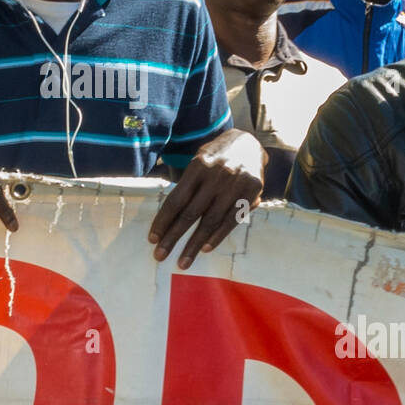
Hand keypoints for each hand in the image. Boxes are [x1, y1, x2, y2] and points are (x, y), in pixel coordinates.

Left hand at [149, 129, 263, 269]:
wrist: (249, 143)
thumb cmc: (216, 157)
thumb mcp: (198, 161)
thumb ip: (187, 185)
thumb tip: (168, 217)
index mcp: (199, 166)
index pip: (176, 199)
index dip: (163, 220)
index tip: (153, 238)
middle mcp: (217, 176)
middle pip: (191, 213)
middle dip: (174, 237)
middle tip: (160, 255)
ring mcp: (235, 185)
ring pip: (211, 221)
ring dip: (194, 244)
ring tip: (183, 261)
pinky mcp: (251, 193)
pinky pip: (231, 220)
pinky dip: (217, 236)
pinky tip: (205, 248)